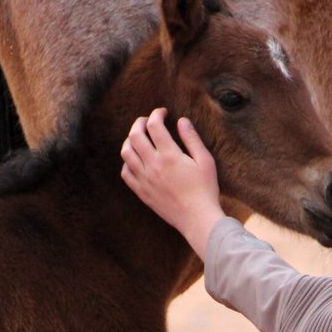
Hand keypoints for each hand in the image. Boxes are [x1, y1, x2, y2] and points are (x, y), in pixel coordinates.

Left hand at [120, 108, 226, 255]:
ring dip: (130, 140)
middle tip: (147, 121)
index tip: (163, 113)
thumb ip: (192, 139)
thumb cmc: (205, 189)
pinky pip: (126, 173)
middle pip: (135, 135)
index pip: (154, 125)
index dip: (157, 114)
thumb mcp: (205, 160)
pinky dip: (127, 162)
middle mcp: (153, 165)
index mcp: (170, 155)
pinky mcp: (142, 192)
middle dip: (139, 123)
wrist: (197, 218)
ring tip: (139, 138)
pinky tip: (137, 160)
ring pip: (126, 152)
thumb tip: (181, 121)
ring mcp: (145, 179)